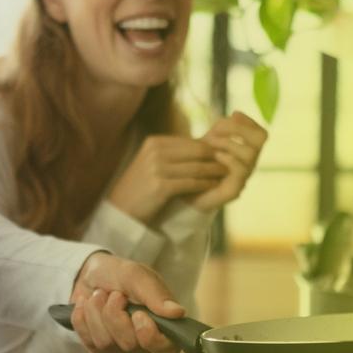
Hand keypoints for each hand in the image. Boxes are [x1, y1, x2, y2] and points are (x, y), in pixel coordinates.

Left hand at [67, 252, 182, 352]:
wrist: (89, 274)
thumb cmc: (119, 275)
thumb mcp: (137, 275)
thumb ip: (156, 294)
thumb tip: (178, 313)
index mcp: (162, 325)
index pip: (167, 350)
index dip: (152, 338)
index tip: (138, 314)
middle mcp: (143, 343)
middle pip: (129, 345)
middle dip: (114, 314)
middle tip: (114, 294)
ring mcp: (119, 349)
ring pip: (105, 343)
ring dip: (96, 312)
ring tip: (98, 295)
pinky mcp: (98, 349)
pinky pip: (88, 342)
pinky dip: (82, 318)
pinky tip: (86, 305)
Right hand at [105, 135, 226, 224]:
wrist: (122, 210)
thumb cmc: (141, 187)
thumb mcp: (152, 163)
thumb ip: (173, 153)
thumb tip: (202, 147)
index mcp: (154, 142)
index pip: (190, 142)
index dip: (210, 148)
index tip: (223, 154)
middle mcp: (155, 151)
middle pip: (196, 151)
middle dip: (215, 157)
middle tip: (230, 163)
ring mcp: (157, 168)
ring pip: (196, 167)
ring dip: (214, 171)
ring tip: (226, 174)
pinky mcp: (161, 185)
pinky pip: (191, 182)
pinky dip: (205, 184)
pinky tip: (214, 186)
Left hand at [189, 112, 267, 212]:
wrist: (186, 191)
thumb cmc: (199, 165)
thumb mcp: (209, 142)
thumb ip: (221, 129)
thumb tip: (235, 114)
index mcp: (246, 152)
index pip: (260, 133)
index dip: (249, 121)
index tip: (233, 114)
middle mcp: (249, 164)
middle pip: (260, 139)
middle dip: (239, 128)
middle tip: (217, 129)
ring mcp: (243, 177)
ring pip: (250, 153)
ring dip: (229, 142)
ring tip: (210, 142)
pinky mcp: (234, 190)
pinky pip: (240, 171)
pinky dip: (228, 158)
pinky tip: (215, 155)